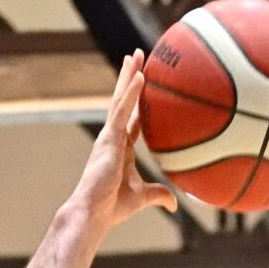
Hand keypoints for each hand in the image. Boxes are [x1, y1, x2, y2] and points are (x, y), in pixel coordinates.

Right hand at [71, 53, 175, 233]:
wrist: (93, 212)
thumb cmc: (112, 207)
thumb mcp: (142, 197)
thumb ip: (159, 195)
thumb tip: (175, 204)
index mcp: (122, 149)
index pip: (131, 119)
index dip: (138, 102)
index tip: (144, 84)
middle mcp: (114, 137)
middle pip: (124, 101)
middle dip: (130, 78)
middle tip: (137, 57)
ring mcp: (110, 136)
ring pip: (120, 99)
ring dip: (129, 76)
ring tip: (136, 55)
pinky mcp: (108, 138)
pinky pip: (122, 110)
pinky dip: (131, 93)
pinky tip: (141, 76)